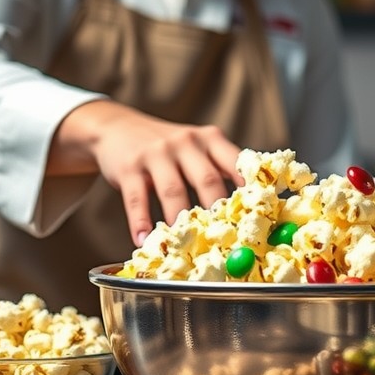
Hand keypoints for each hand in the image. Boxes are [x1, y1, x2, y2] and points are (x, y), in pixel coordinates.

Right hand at [49, 100, 244, 244]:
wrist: (117, 126)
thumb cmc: (167, 147)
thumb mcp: (197, 147)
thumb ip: (219, 170)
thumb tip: (246, 211)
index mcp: (210, 139)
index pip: (236, 163)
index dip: (249, 190)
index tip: (257, 217)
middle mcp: (186, 142)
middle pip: (208, 179)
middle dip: (218, 212)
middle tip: (225, 241)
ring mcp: (157, 153)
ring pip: (173, 190)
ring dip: (181, 221)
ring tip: (186, 247)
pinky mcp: (129, 167)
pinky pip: (137, 198)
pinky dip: (141, 223)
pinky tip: (145, 241)